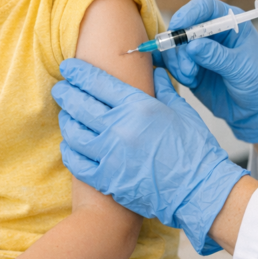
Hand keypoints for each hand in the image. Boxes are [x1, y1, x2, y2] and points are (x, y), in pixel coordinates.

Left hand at [53, 62, 248, 253]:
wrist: (198, 190)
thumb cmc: (194, 150)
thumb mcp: (182, 112)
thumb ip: (164, 90)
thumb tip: (156, 72)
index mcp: (138, 107)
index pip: (99, 83)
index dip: (79, 73)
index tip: (68, 68)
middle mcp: (120, 128)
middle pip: (80, 105)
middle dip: (66, 93)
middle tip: (60, 89)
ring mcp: (110, 155)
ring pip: (74, 133)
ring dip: (66, 121)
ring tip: (65, 115)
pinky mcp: (106, 180)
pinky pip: (77, 163)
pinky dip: (69, 151)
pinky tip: (69, 146)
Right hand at [153, 0, 257, 142]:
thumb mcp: (242, 68)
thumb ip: (217, 56)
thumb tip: (192, 46)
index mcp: (230, 23)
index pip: (205, 7)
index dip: (189, 13)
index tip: (178, 27)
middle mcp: (213, 33)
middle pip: (184, 26)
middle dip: (179, 45)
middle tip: (187, 67)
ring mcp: (200, 50)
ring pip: (176, 47)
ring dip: (178, 62)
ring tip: (190, 77)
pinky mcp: (192, 67)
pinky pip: (174, 63)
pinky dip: (176, 71)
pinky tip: (189, 81)